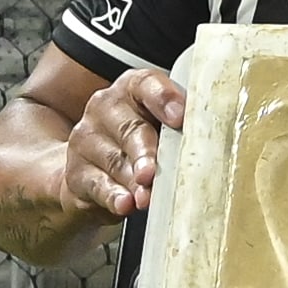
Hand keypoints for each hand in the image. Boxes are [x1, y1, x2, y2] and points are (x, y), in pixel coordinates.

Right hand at [54, 66, 189, 218]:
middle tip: (155, 171)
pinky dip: (113, 196)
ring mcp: (87, 139)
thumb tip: (211, 148)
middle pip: (130, 128)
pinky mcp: (76, 172)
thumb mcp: (160, 128)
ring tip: (147, 195)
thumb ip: (180, 129)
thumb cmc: (140, 142)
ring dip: (133, 180)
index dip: (164, 98)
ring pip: (114, 160)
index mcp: (132, 88)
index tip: (180, 117)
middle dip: (146, 152)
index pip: (147, 84)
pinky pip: (97, 184)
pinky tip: (125, 203)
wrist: (94, 169)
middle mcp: (105, 107)